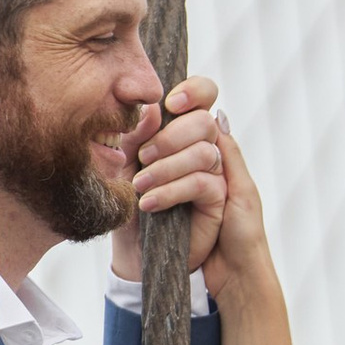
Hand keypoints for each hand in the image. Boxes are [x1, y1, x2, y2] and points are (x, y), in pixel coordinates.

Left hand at [121, 75, 230, 281]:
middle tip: (143, 156)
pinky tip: (149, 203)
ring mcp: (215, 173)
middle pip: (204, 122)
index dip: (194, 91)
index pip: (204, 95)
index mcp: (183, 130)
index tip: (169, 104)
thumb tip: (153, 108)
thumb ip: (137, 134)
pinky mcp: (218, 201)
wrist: (135, 253)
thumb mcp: (126, 164)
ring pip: (203, 152)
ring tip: (140, 186)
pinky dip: (171, 190)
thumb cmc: (131, 205)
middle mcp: (204, 147)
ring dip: (166, 167)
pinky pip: (202, 183)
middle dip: (170, 136)